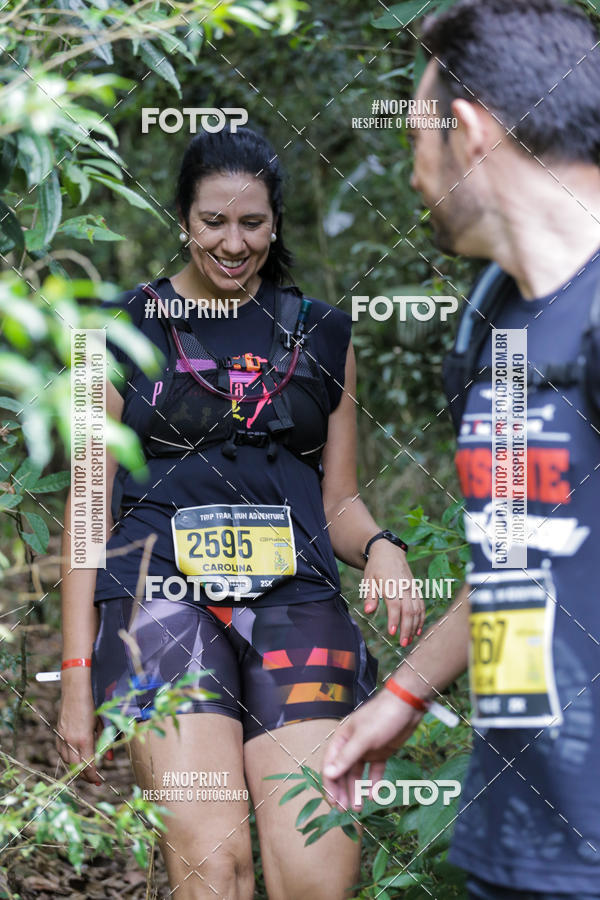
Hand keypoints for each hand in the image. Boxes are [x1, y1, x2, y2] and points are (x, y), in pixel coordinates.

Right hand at [56, 671, 103, 785]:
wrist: (75, 690)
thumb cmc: (91, 704)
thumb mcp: (101, 723)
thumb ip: (104, 741)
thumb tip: (108, 758)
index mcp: (84, 739)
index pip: (88, 765)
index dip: (93, 775)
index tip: (98, 781)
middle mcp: (71, 741)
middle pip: (76, 767)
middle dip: (85, 776)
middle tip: (94, 780)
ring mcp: (62, 737)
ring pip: (67, 761)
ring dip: (76, 768)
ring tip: (86, 770)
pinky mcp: (58, 733)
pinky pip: (61, 752)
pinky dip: (68, 758)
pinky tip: (74, 758)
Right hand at [322, 690, 422, 810]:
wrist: (407, 706)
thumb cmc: (381, 717)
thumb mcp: (363, 738)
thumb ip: (347, 757)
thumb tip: (329, 774)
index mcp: (342, 739)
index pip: (330, 765)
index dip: (329, 784)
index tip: (333, 802)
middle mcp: (352, 746)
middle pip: (342, 772)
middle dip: (342, 791)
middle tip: (344, 810)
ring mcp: (367, 750)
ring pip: (358, 774)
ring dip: (357, 790)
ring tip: (359, 808)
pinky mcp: (381, 753)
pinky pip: (374, 772)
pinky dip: (373, 783)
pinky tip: (373, 796)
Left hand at [362, 541, 424, 643]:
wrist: (389, 551)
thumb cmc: (376, 567)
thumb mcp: (368, 579)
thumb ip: (369, 596)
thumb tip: (368, 611)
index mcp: (391, 584)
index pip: (395, 604)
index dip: (394, 619)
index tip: (392, 633)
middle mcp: (404, 586)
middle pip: (409, 610)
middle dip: (407, 628)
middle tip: (403, 643)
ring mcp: (412, 588)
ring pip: (417, 609)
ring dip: (415, 626)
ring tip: (410, 640)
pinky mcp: (416, 589)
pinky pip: (421, 605)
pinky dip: (421, 618)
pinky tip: (417, 630)